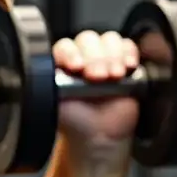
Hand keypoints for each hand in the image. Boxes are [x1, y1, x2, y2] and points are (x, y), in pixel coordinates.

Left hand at [53, 30, 139, 146]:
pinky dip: (129, 53)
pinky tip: (128, 67)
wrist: (100, 135)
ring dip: (113, 56)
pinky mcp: (125, 61)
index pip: (64, 47)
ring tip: (114, 77)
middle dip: (95, 58)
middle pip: (88, 40)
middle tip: (98, 77)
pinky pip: (128, 46)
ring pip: (109, 40)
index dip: (71, 53)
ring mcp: (104, 57)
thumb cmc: (76, 121)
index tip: (76, 67)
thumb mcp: (54, 105)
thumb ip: (48, 87)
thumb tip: (47, 74)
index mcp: (61, 64)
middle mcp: (82, 56)